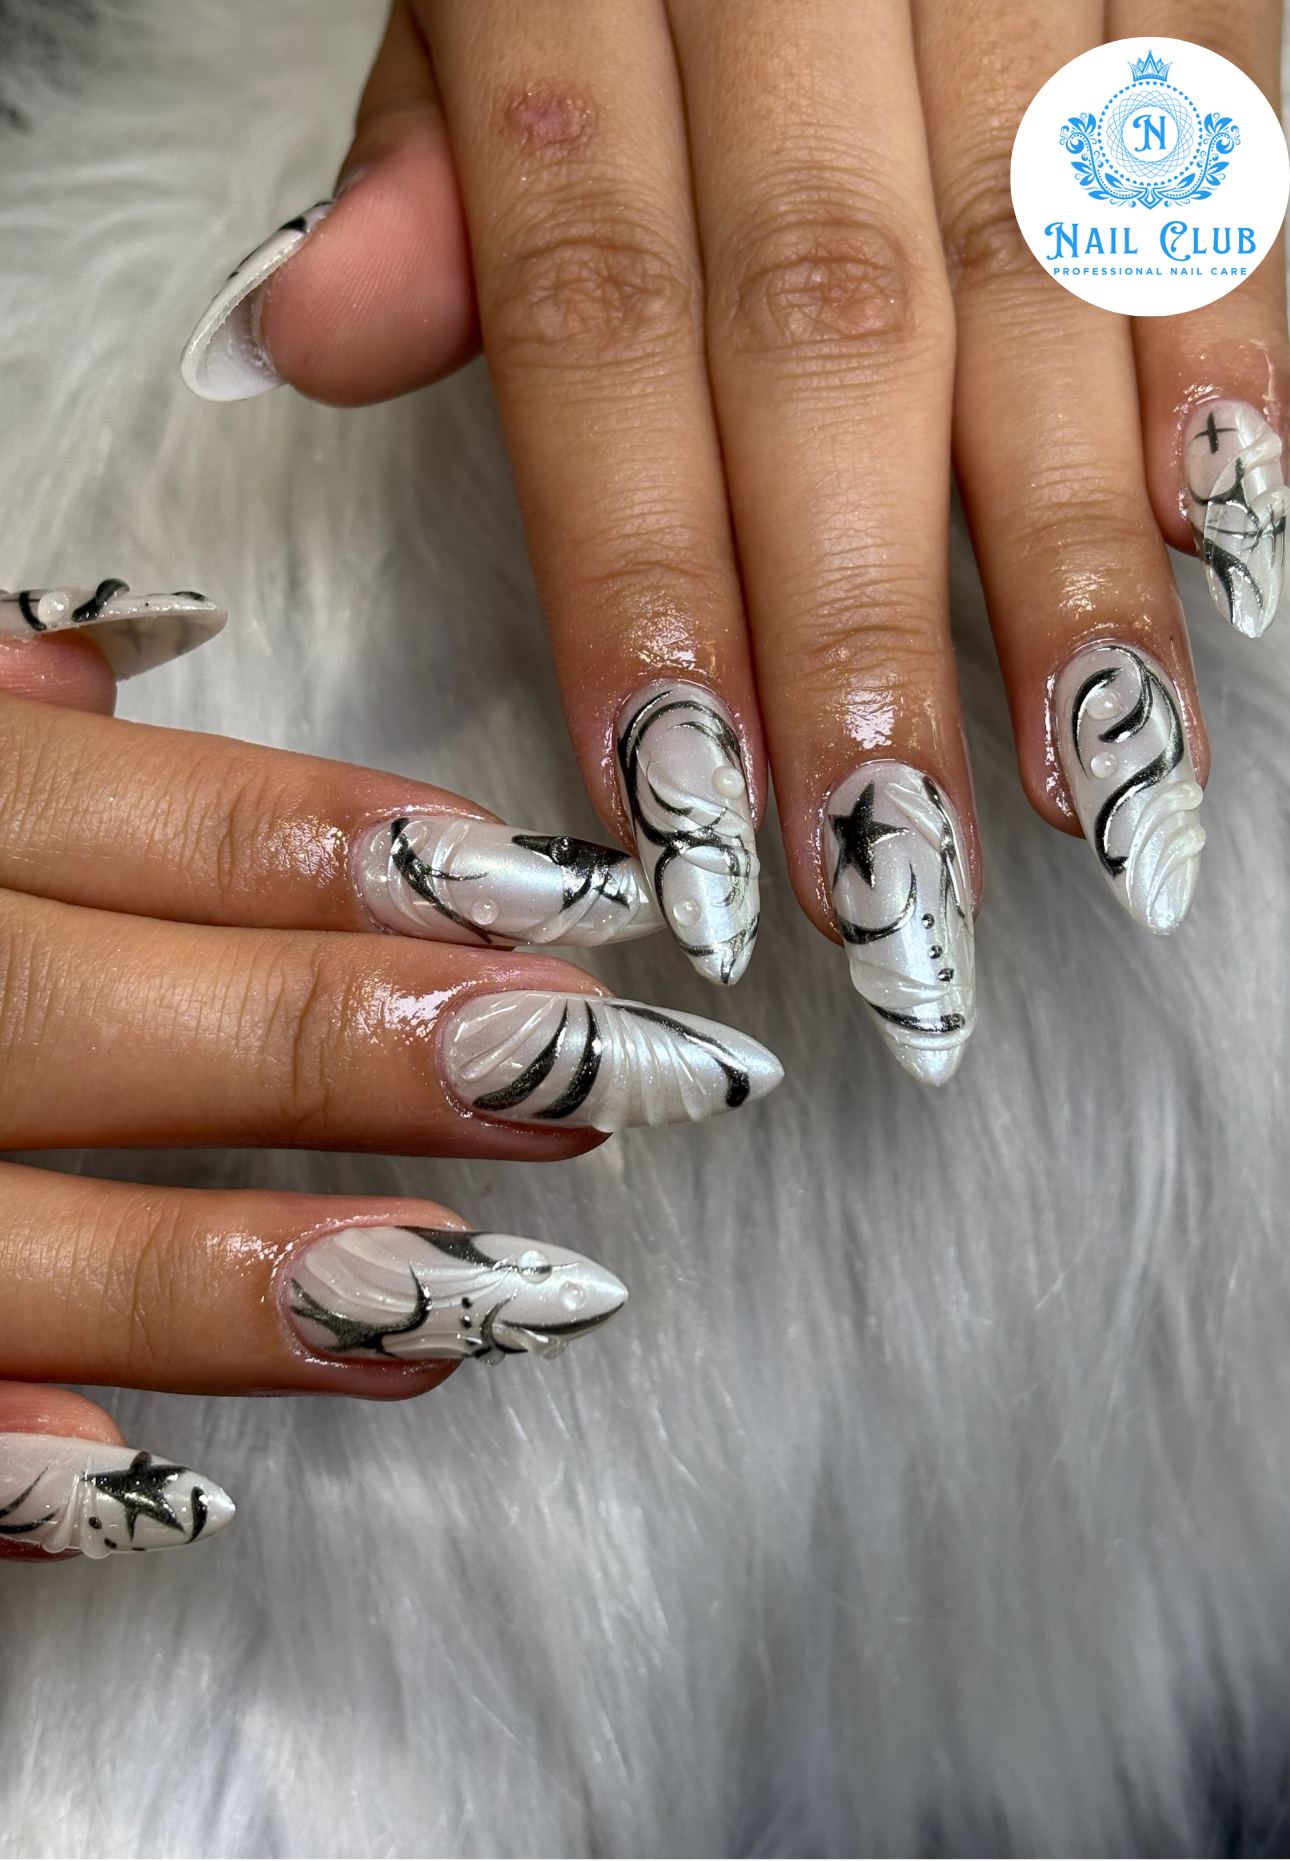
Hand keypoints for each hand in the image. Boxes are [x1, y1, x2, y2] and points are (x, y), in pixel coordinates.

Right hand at [0, 597, 779, 1559]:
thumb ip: (0, 709)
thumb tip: (132, 634)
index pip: (155, 822)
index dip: (373, 856)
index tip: (588, 895)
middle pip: (128, 1016)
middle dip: (383, 1047)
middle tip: (629, 1074)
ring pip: (28, 1239)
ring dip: (266, 1276)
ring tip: (509, 1297)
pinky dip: (12, 1459)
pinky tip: (172, 1490)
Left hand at [180, 0, 1286, 1088]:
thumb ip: (438, 128)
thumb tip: (326, 336)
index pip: (604, 314)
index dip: (646, 574)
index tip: (684, 813)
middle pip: (827, 332)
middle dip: (865, 630)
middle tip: (891, 880)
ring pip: (1040, 257)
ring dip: (1071, 549)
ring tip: (1104, 789)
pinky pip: (1216, 109)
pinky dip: (1234, 328)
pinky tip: (1236, 533)